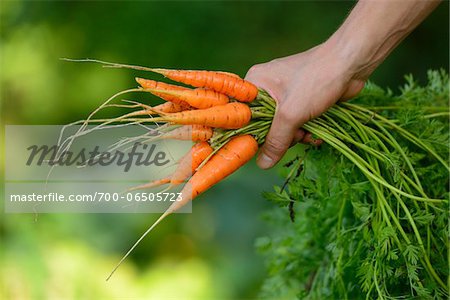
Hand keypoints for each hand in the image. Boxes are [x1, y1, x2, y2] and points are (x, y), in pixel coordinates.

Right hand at [245, 44, 365, 168]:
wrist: (351, 63)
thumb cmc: (317, 80)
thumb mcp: (291, 114)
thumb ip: (276, 140)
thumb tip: (263, 164)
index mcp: (256, 83)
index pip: (243, 115)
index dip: (250, 134)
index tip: (260, 147)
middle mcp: (267, 87)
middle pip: (264, 124)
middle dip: (281, 135)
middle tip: (294, 135)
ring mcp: (286, 93)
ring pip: (283, 126)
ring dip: (297, 135)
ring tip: (309, 132)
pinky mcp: (302, 99)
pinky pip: (297, 122)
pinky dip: (306, 129)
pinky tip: (317, 131)